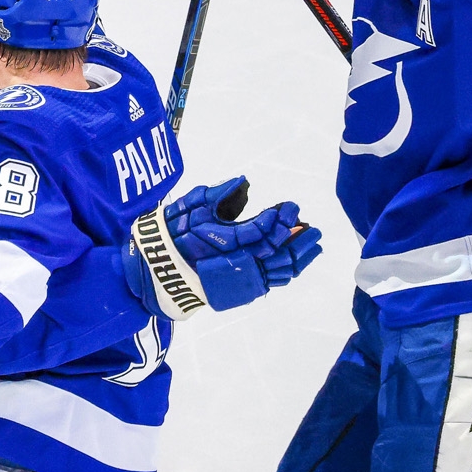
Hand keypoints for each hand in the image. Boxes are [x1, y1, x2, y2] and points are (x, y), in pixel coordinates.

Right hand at [123, 176, 320, 318]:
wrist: (157, 269)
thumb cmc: (172, 233)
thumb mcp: (188, 207)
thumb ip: (216, 195)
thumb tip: (242, 182)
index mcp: (225, 241)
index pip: (262, 231)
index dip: (279, 220)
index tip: (290, 207)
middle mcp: (236, 262)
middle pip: (277, 253)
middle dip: (298, 240)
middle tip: (314, 228)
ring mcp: (238, 278)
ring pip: (277, 271)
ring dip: (298, 258)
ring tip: (314, 245)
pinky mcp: (238, 288)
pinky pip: (269, 282)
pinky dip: (286, 272)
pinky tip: (296, 263)